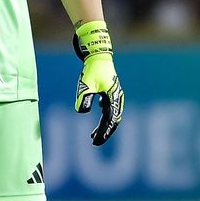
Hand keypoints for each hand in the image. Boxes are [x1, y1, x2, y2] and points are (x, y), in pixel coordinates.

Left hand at [73, 20, 124, 145]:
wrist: (98, 57)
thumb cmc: (92, 70)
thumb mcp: (86, 84)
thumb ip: (84, 97)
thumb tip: (82, 112)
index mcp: (113, 98)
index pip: (109, 120)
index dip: (104, 132)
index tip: (95, 141)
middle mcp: (117, 98)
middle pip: (113, 120)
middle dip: (105, 132)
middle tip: (95, 143)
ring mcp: (116, 96)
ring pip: (112, 115)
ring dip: (105, 126)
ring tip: (93, 136)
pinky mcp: (111, 93)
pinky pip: (110, 108)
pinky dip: (105, 116)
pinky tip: (99, 119)